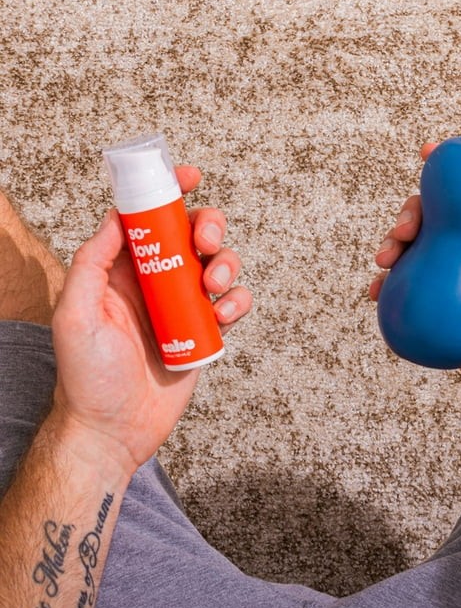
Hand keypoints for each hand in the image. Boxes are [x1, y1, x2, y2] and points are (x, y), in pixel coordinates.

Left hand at [50, 166, 251, 476]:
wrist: (114, 430)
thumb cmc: (88, 378)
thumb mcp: (76, 314)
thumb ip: (92, 262)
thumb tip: (116, 218)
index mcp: (122, 272)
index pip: (148, 221)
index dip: (169, 193)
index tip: (188, 177)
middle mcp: (156, 284)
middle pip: (192, 236)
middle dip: (208, 227)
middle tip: (206, 241)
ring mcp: (183, 308)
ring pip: (218, 267)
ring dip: (227, 264)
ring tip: (214, 285)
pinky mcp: (204, 332)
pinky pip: (231, 305)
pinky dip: (236, 303)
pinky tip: (222, 317)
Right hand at [371, 144, 460, 445]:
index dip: (457, 173)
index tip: (431, 154)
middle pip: (441, 221)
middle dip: (413, 212)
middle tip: (402, 229)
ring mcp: (460, 286)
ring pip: (420, 252)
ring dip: (395, 246)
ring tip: (384, 260)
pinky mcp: (442, 312)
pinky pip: (411, 291)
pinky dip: (391, 286)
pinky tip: (378, 292)